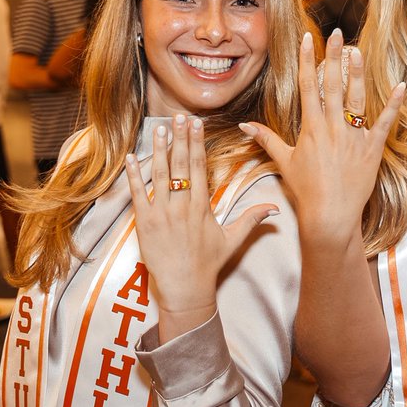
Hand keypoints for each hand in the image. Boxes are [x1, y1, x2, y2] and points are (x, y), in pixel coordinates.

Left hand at [124, 115, 276, 313]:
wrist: (185, 290)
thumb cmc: (209, 265)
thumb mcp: (233, 240)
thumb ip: (252, 219)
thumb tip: (275, 209)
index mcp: (202, 207)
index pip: (199, 167)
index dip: (197, 143)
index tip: (197, 124)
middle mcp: (182, 207)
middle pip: (180, 165)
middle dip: (180, 138)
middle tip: (178, 116)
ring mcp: (161, 214)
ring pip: (159, 175)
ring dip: (159, 150)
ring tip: (159, 129)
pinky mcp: (144, 224)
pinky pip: (137, 195)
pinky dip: (133, 176)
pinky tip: (130, 158)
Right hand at [240, 29, 404, 248]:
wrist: (330, 216)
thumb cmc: (306, 191)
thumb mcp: (284, 162)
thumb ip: (266, 139)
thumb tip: (245, 125)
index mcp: (311, 128)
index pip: (307, 86)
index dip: (307, 60)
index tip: (308, 39)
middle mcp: (332, 128)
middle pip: (332, 85)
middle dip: (334, 57)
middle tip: (336, 33)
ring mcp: (354, 137)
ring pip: (357, 99)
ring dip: (358, 74)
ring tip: (358, 51)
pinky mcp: (372, 149)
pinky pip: (384, 122)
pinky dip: (393, 104)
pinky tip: (400, 85)